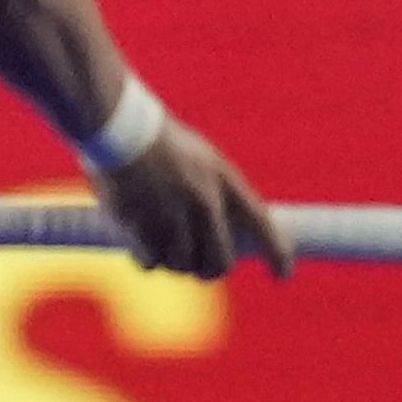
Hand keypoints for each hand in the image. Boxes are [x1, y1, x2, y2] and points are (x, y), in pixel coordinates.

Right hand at [92, 121, 291, 279]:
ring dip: (173, 261)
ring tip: (161, 239)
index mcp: (224, 180)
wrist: (118, 127)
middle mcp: (204, 202)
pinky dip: (146, 258)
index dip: (277, 252)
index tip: (284, 274)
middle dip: (210, 269)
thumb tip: (221, 238)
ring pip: (182, 266)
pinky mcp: (142, 228)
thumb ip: (215, 196)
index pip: (261, 223)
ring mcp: (173, 217)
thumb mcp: (201, 160)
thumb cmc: (159, 143)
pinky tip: (140, 241)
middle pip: (220, 263)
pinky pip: (151, 263)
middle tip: (200, 266)